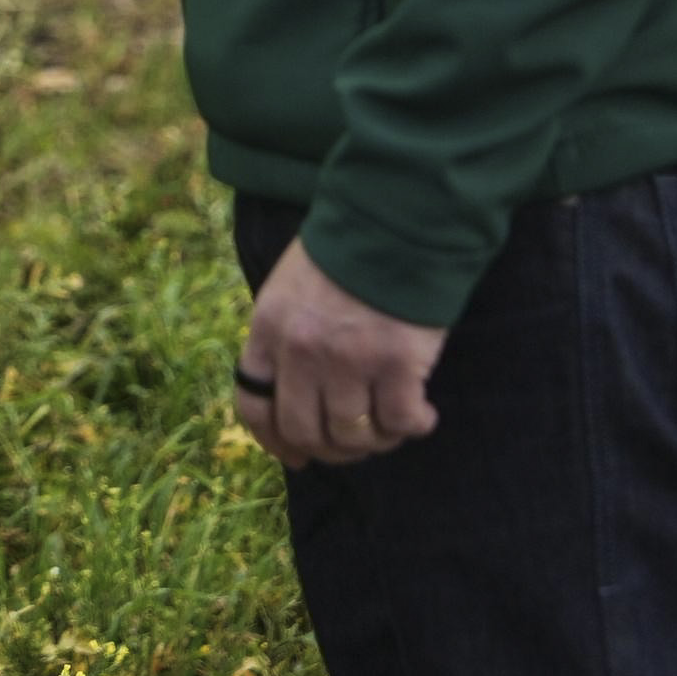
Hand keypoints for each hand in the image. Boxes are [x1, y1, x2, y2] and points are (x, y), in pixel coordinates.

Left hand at [235, 241, 446, 467]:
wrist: (396, 219)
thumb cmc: (346, 253)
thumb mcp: (291, 289)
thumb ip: (285, 340)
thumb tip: (291, 400)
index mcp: (269, 328)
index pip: (254, 405)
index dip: (274, 441)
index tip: (298, 456)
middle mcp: (301, 350)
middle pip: (304, 430)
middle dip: (330, 449)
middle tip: (356, 443)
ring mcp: (348, 359)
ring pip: (353, 435)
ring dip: (375, 440)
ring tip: (393, 425)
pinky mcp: (397, 362)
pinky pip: (400, 422)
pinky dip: (414, 426)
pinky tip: (423, 415)